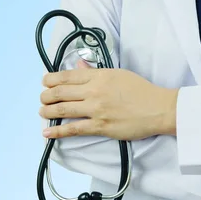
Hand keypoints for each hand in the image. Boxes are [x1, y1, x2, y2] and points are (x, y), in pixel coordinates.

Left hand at [39, 60, 177, 139]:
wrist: (158, 108)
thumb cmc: (141, 90)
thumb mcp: (118, 74)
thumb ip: (96, 72)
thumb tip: (79, 66)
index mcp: (99, 76)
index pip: (68, 76)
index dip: (51, 79)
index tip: (45, 82)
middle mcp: (94, 91)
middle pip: (61, 92)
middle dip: (46, 96)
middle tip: (42, 98)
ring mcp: (96, 109)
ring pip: (63, 109)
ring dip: (48, 111)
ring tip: (42, 113)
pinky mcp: (100, 126)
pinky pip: (74, 129)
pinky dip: (57, 131)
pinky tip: (46, 133)